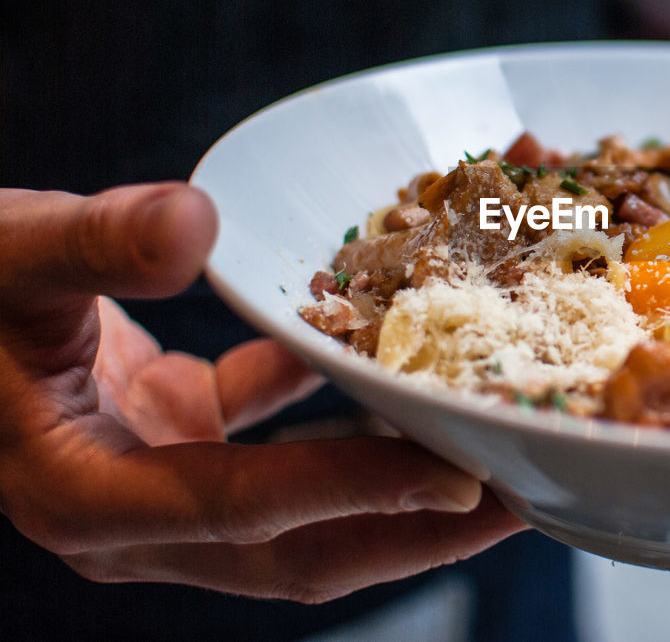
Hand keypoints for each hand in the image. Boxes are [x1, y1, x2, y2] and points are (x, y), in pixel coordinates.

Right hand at [0, 183, 524, 601]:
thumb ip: (94, 243)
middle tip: (521, 501)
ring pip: (298, 511)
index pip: (244, 504)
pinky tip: (387, 358)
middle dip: (412, 533)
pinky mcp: (171, 437)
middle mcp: (131, 514)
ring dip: (393, 485)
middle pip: (297, 548)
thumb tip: (193, 220)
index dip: (355, 491)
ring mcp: (155, 484)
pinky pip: (269, 438)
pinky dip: (330, 408)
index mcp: (84, 493)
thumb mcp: (8, 257)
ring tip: (488, 452)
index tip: (462, 478)